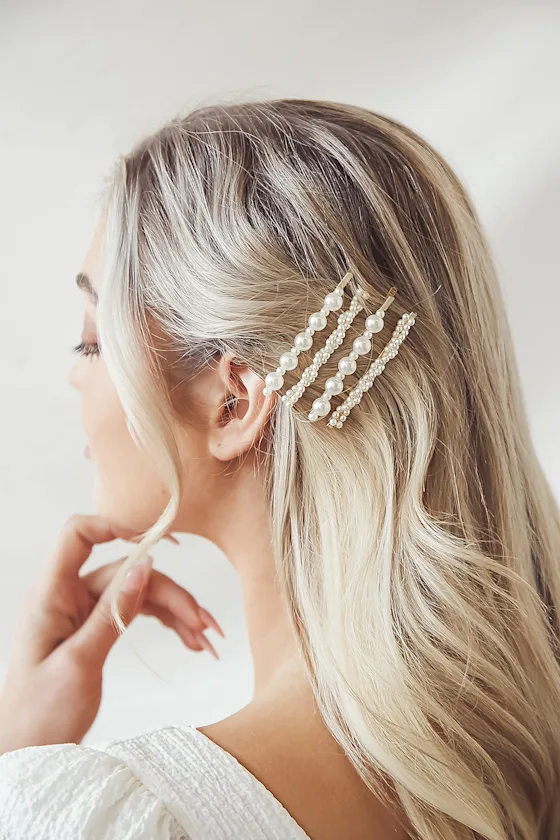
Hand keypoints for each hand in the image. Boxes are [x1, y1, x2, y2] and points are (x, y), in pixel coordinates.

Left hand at [0, 514, 223, 753]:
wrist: (25, 754)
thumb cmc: (39, 715)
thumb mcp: (79, 663)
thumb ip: (112, 612)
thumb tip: (145, 564)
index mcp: (51, 595)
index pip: (78, 534)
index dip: (116, 526)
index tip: (159, 542)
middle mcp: (67, 596)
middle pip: (127, 572)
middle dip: (170, 594)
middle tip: (204, 625)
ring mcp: (82, 612)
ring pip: (138, 593)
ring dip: (175, 612)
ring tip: (205, 640)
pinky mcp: (95, 628)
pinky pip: (135, 612)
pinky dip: (165, 623)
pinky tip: (190, 642)